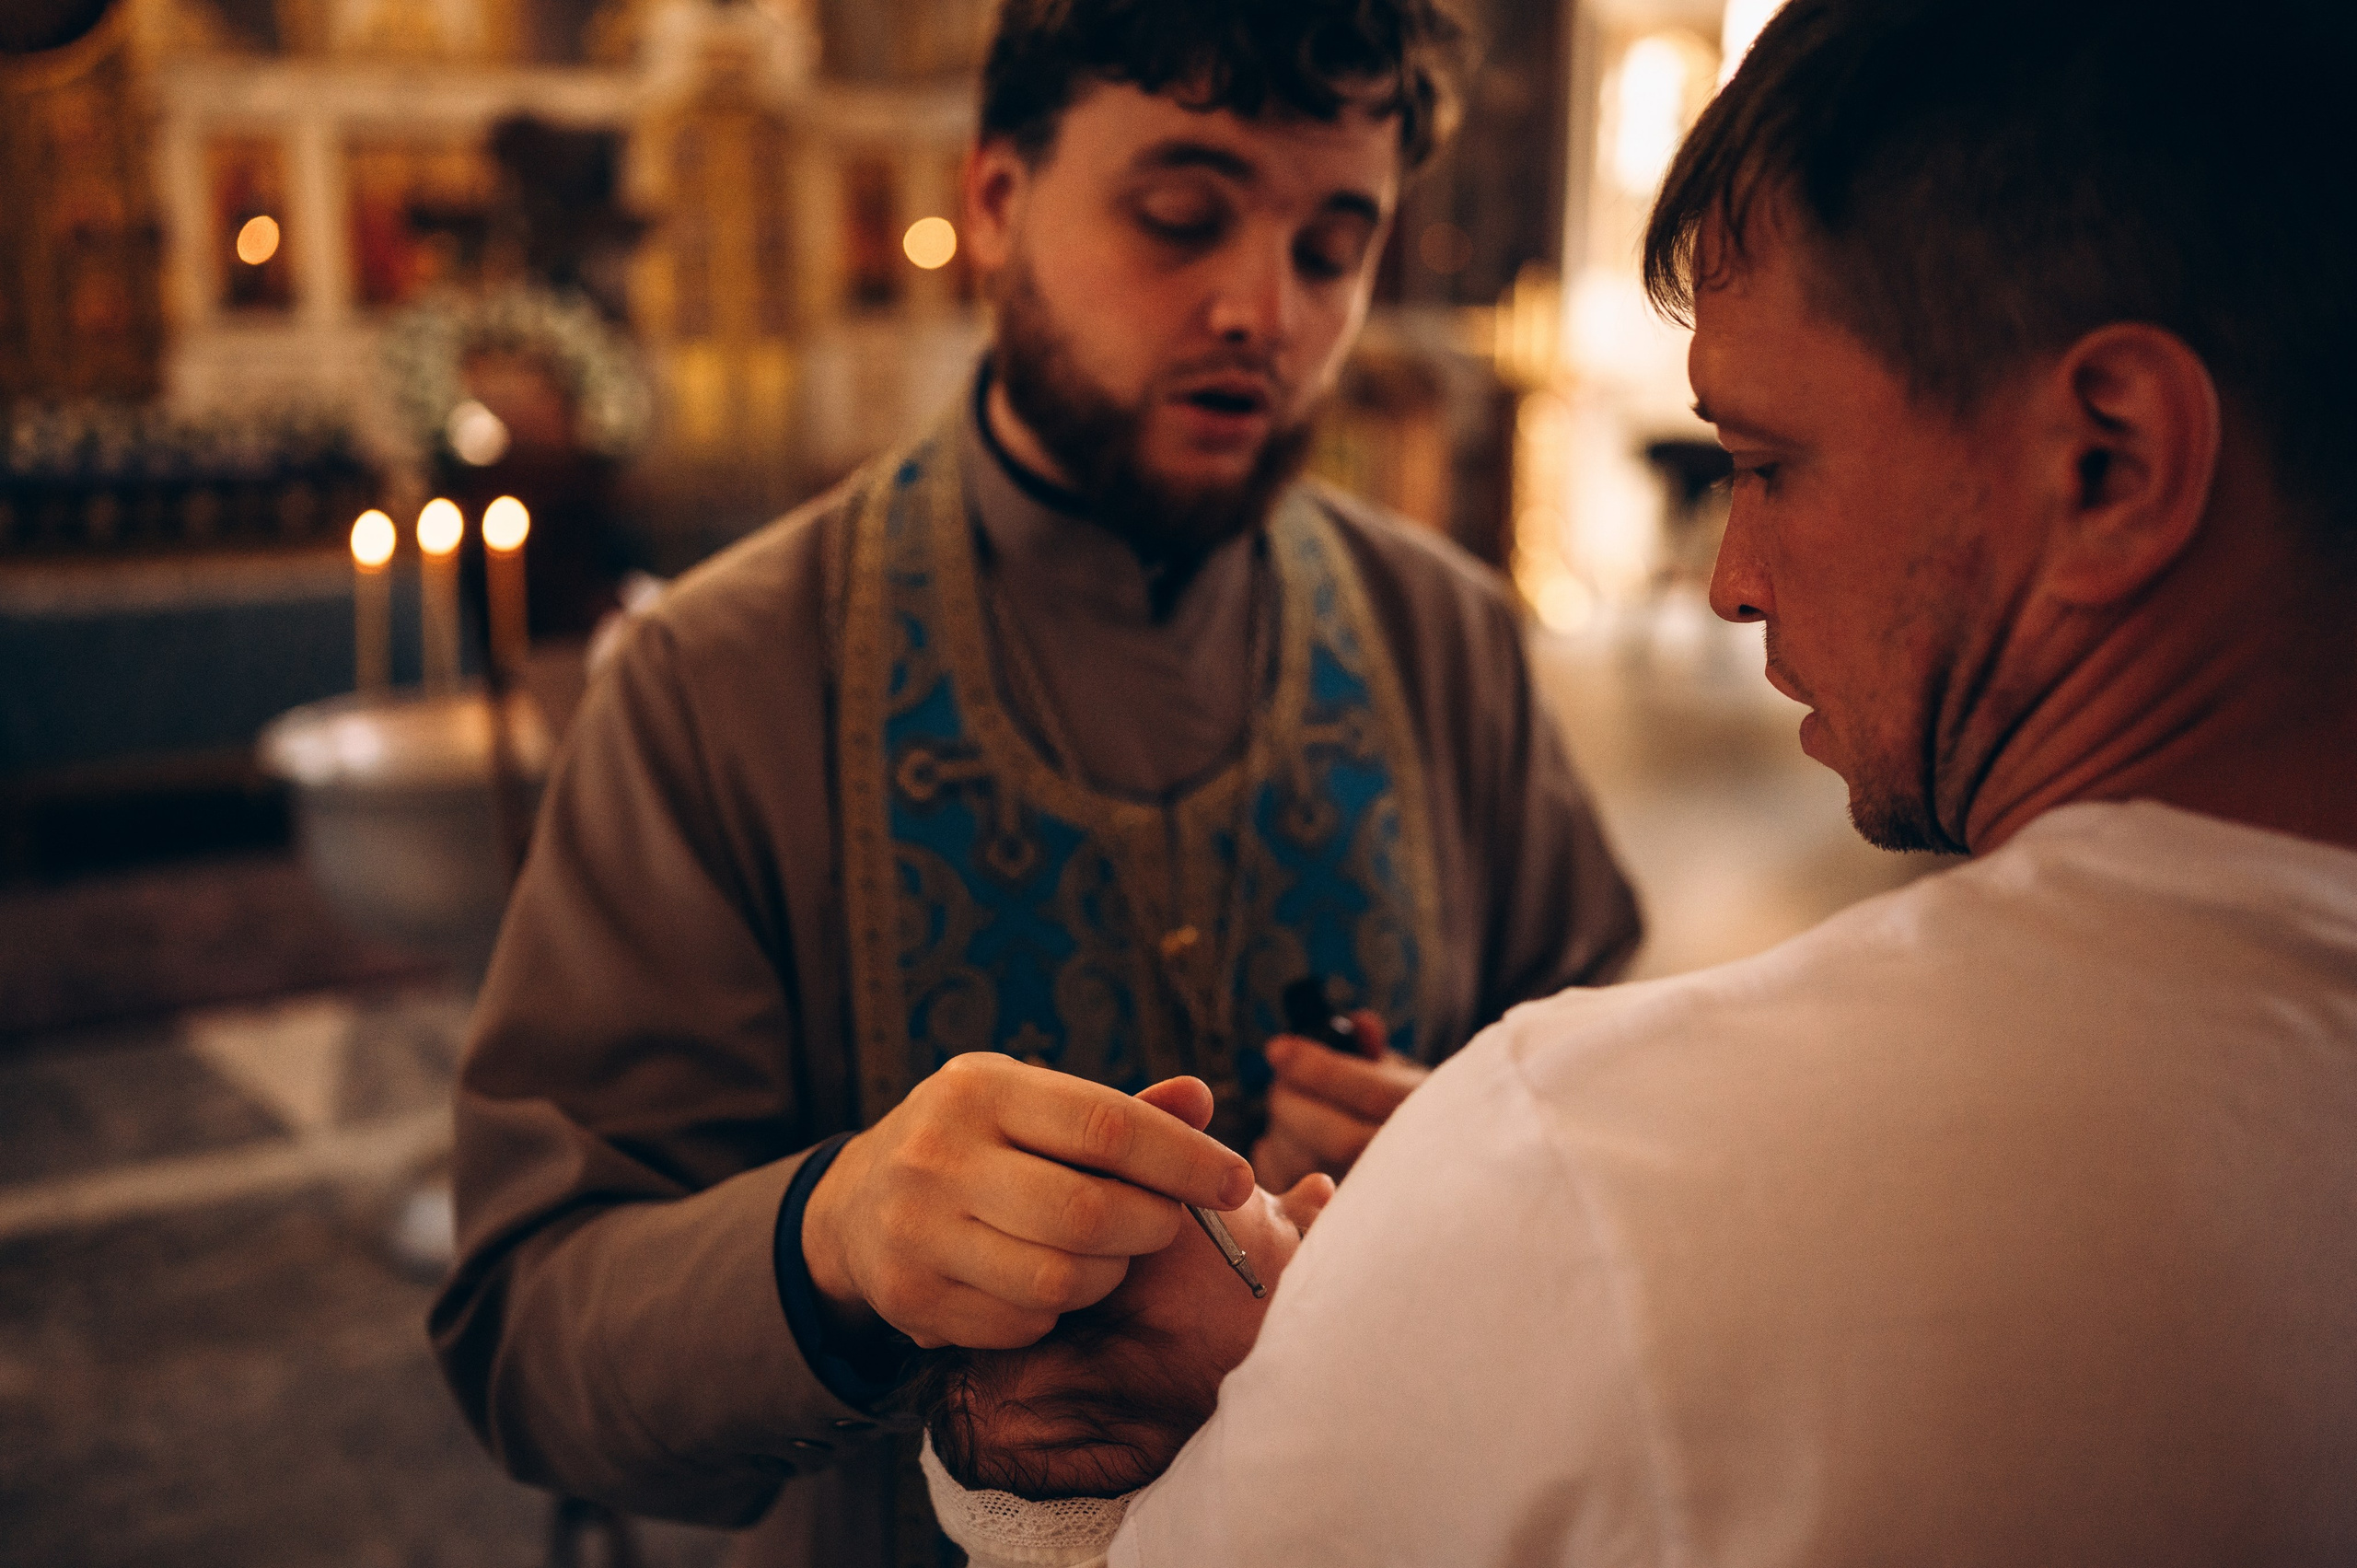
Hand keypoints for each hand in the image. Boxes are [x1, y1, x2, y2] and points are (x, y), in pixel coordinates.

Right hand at [801, 1054, 1253, 1350]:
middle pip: (1088, 1215)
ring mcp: (916, 1231)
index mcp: (981, 1088)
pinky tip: (1041, 1280)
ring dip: (1108, 1274)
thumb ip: (1120, 1111)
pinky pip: (1021, 1323)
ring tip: (1105, 1252)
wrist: (857, 1203)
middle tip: (1164, 1222)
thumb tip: (1199, 1099)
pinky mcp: (908, 1298)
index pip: (1106, 1127)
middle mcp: (938, 1154)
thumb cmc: (976, 1142)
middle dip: (1152, 1226)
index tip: (1235, 1181)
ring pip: (1059, 1280)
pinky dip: (1053, 1311)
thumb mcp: (1032, 1103)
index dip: (1185, 1159)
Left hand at [1250, 1010, 1427, 1189]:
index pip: (1370, 1092)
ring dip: (1284, 1135)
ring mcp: (1382, 1201)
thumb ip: (1377, 1053)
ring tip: (1284, 1112)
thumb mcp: (1404, 1078)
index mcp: (1428, 1117)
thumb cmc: (1408, 1116)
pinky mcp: (1349, 1223)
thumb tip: (1360, 1025)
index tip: (1278, 1049)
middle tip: (1278, 1084)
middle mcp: (1413, 1164)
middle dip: (1295, 1104)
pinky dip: (1277, 1165)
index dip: (1318, 1069)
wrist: (1437, 1181)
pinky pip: (1301, 1198)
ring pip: (1318, 1171)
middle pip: (1339, 1137)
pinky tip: (1275, 1143)